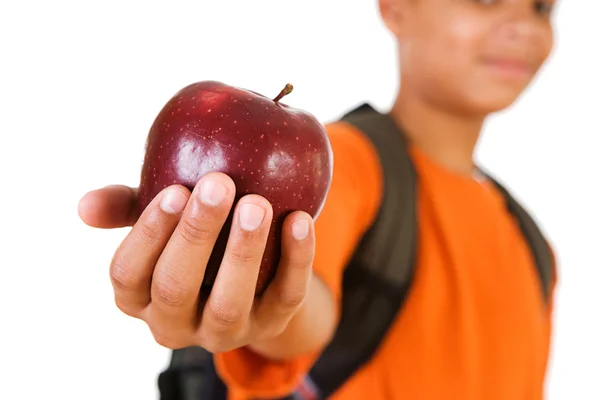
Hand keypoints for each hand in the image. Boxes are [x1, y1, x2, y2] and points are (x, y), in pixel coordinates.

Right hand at [78, 172, 315, 352]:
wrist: (249, 274)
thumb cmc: (192, 239)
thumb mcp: (160, 221)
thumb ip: (127, 208)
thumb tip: (85, 206)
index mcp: (139, 298)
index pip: (128, 275)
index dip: (148, 234)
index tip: (173, 190)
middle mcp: (176, 324)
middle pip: (175, 288)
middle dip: (195, 235)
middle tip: (218, 184)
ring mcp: (225, 331)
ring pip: (229, 303)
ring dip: (242, 252)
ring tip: (256, 202)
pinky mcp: (270, 324)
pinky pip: (284, 297)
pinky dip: (294, 259)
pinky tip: (298, 218)